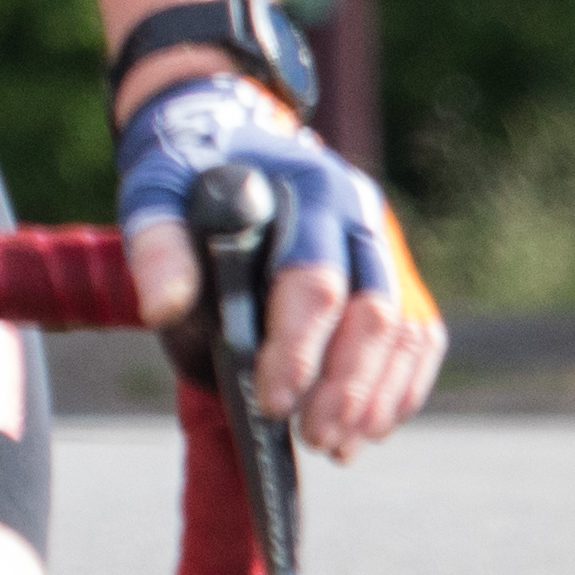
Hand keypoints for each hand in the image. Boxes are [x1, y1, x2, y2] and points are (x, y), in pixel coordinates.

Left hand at [116, 75, 445, 458]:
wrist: (225, 130)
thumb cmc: (187, 171)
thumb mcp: (155, 193)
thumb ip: (159, 246)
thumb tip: (162, 309)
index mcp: (307, 187)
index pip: (313, 280)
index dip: (298, 349)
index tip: (271, 403)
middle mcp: (358, 211)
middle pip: (372, 311)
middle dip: (345, 385)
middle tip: (312, 438)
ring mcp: (382, 240)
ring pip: (404, 328)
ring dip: (376, 395)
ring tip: (337, 444)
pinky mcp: (393, 269)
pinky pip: (418, 334)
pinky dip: (400, 386)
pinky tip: (367, 426)